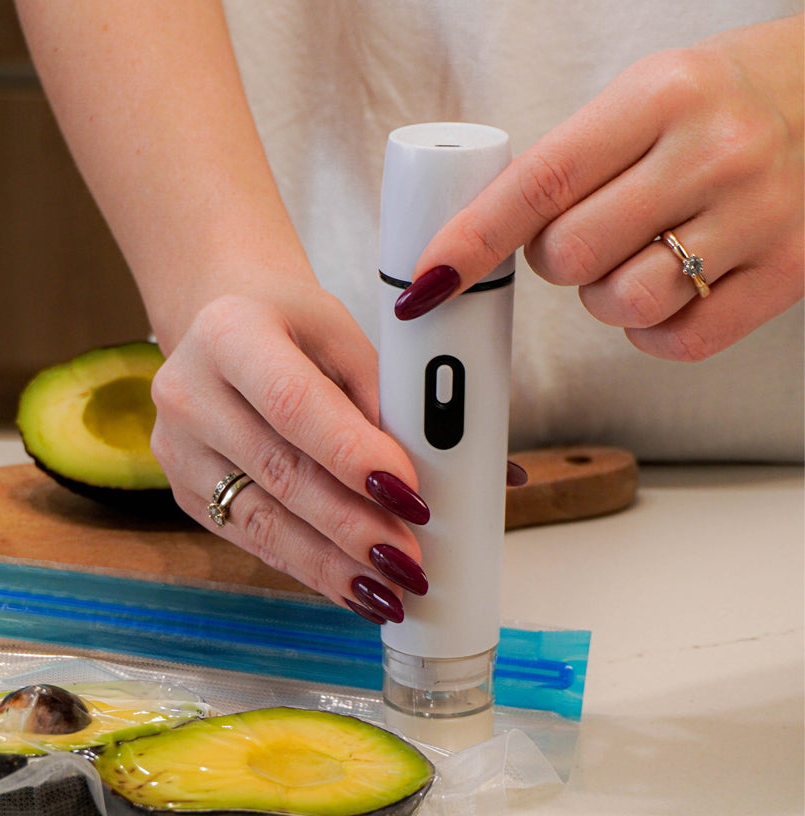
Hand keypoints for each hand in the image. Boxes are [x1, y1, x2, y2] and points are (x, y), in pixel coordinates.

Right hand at [150, 276, 434, 622]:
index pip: (293, 404)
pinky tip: (350, 586)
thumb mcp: (344, 338)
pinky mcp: (182, 490)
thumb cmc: (292, 329)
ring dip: (332, 564)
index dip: (352, 455)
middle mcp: (189, 391)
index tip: (410, 496)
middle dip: (352, 526)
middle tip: (410, 562)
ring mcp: (177, 447)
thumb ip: (395, 401)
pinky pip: (251, 538)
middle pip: (280, 473)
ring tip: (388, 592)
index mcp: (230, 333)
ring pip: (262, 520)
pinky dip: (307, 566)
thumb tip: (483, 471)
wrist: (220, 326)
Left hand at [397, 16, 803, 361]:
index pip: (541, 182)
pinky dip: (656, 330)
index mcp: (661, 95)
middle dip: (558, 262)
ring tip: (642, 256)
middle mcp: (714, 153)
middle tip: (591, 234)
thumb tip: (473, 238)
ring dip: (607, 297)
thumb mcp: (648, 95)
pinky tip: (677, 288)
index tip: (426, 282)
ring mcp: (758, 217)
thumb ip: (571, 161)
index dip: (472, 240)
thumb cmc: (724, 100)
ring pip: (621, 304)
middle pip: (571, 257)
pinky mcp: (789, 273)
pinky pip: (678, 341)